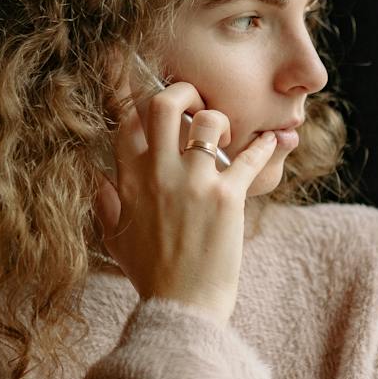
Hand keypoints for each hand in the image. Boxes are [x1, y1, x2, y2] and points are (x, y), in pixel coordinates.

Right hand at [93, 59, 278, 321]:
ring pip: (209, 121)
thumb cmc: (151, 277)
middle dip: (184, 91)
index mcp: (128, 181)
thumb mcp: (116, 239)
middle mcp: (158, 174)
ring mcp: (193, 183)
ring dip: (224, 121)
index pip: (125, 120)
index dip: (128, 89)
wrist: (182, 309)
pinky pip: (250, 157)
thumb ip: (106, 204)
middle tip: (198, 104)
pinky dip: (267, 146)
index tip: (133, 69)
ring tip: (230, 137)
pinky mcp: (227, 197)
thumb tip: (100, 179)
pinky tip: (278, 139)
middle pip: (165, 104)